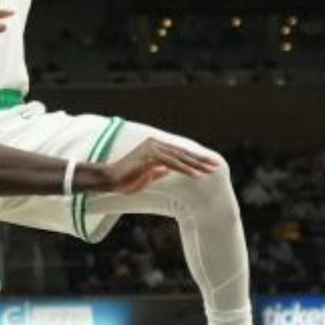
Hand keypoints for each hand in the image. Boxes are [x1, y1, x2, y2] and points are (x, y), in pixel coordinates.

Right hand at [83, 138, 221, 195]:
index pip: (179, 153)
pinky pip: (172, 164)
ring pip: (180, 158)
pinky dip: (186, 170)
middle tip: (216, 166)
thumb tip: (168, 170)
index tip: (208, 165)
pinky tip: (197, 175)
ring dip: (197, 165)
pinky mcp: (150, 157)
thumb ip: (157, 171)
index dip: (195, 159)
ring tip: (210, 171)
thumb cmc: (125, 180)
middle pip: (182, 153)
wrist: (108, 180)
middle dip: (200, 160)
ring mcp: (152, 149)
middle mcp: (155, 144)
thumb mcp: (146, 176)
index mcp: (154, 147)